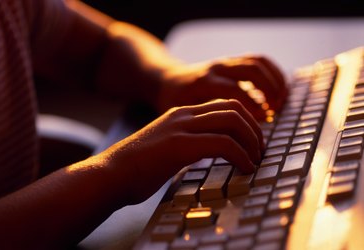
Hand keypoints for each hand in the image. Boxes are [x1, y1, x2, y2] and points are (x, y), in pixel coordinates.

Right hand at [105, 99, 263, 202]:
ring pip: (232, 121)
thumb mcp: (166, 147)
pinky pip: (223, 144)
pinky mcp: (180, 146)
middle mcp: (183, 115)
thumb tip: (210, 154)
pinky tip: (244, 168)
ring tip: (255, 160)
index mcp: (181, 114)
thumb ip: (188, 144)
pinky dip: (241, 156)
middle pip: (233, 108)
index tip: (252, 141)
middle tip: (260, 150)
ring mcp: (181, 127)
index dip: (245, 121)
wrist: (109, 173)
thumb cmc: (136, 167)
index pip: (224, 106)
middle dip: (254, 128)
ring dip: (251, 141)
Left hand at [157, 55, 287, 119]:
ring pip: (258, 63)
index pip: (235, 94)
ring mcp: (224, 62)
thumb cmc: (174, 104)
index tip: (262, 123)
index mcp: (203, 83)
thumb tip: (232, 142)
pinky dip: (272, 73)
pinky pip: (257, 60)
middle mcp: (215, 69)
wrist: (167, 81)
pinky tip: (279, 90)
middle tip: (275, 113)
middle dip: (268, 92)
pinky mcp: (231, 61)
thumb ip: (205, 125)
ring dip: (274, 80)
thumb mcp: (182, 115)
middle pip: (251, 72)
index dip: (251, 111)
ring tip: (281, 101)